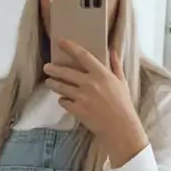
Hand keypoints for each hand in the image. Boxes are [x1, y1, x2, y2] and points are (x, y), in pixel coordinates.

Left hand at [44, 43, 147, 167]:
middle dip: (53, 69)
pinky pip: (64, 102)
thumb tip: (112, 51)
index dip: (70, 47)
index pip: (83, 55)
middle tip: (47, 67)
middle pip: (66, 72)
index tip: (60, 41)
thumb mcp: (122, 82)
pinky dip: (62, 100)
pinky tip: (63, 100)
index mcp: (102, 74)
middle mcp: (90, 83)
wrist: (121, 128)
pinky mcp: (77, 110)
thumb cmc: (123, 105)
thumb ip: (116, 65)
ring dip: (54, 84)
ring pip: (61, 87)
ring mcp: (82, 97)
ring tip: (49, 82)